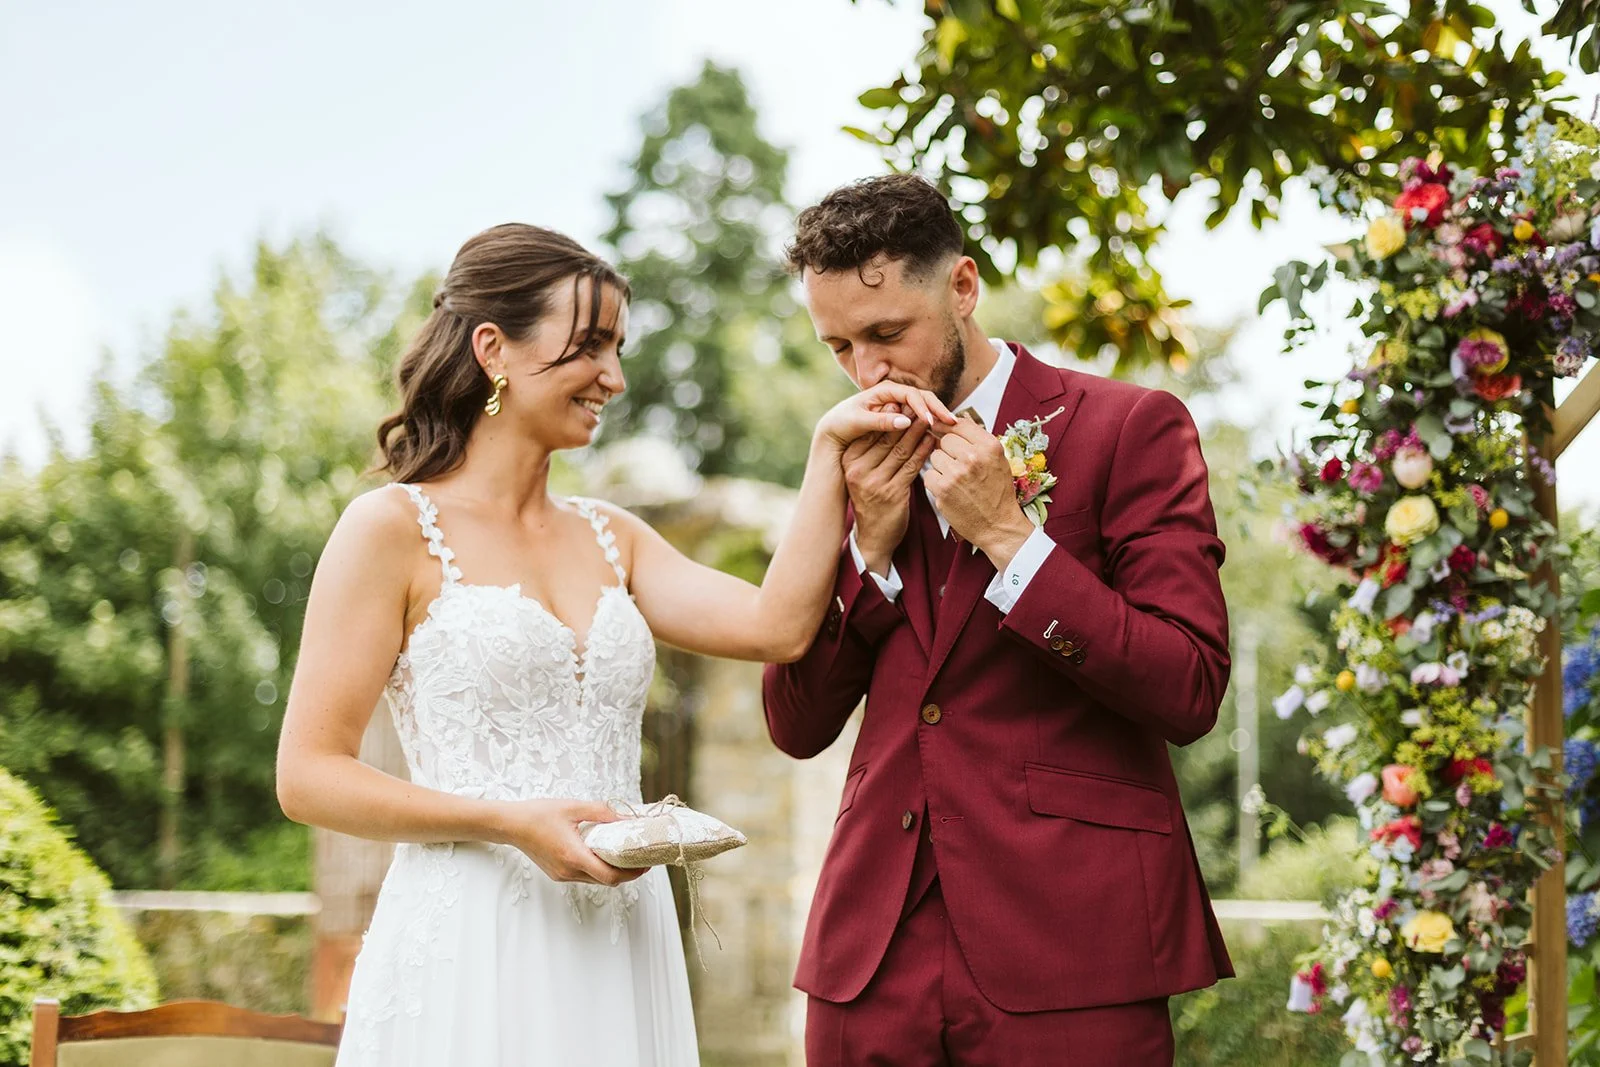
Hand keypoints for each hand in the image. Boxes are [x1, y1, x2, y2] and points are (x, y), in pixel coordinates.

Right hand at [495, 798, 645, 886]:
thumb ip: (601, 812)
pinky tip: (603, 854)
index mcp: (574, 856)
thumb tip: (624, 817)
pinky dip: (598, 868)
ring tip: (626, 855)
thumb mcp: (573, 807)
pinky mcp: (557, 874)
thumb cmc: (540, 813)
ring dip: (612, 871)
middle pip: (606, 881)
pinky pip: (584, 876)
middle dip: (627, 873)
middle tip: (642, 859)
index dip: (632, 873)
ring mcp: (562, 875)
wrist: (511, 825)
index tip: (646, 864)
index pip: (610, 876)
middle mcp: (568, 871)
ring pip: (595, 880)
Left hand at [815, 381, 954, 453]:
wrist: (834, 428)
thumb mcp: (859, 422)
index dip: (923, 408)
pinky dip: (932, 421)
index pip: (911, 394)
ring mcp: (898, 402)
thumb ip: (880, 421)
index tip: (931, 423)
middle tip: (953, 422)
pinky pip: (920, 414)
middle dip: (938, 408)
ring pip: (924, 405)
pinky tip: (941, 432)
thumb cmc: (842, 424)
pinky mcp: (900, 413)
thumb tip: (905, 421)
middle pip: (923, 396)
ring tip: (952, 427)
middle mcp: (894, 393)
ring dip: (938, 415)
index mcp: (884, 390)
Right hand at [842, 419, 939, 574]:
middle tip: (924, 404)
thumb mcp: (865, 472)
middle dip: (907, 419)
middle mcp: (858, 470)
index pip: (872, 430)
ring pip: (901, 449)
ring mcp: (874, 483)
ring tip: (932, 418)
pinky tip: (933, 441)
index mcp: (849, 460)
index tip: (907, 401)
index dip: (892, 414)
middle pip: (887, 437)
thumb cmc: (873, 499)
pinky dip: (924, 451)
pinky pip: (912, 466)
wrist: (874, 537)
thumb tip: (892, 413)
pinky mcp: (892, 494)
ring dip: (919, 432)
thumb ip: (874, 447)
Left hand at [924, 416, 1034, 570]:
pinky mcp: (942, 489)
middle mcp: (973, 457)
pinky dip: (935, 482)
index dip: (948, 426)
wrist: (998, 525)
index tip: (941, 428)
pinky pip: (928, 475)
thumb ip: (977, 439)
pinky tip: (948, 490)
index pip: (960, 424)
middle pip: (945, 440)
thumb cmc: (997, 492)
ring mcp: (956, 473)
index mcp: (989, 446)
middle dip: (948, 450)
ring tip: (956, 479)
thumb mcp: (998, 459)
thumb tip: (954, 419)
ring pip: (935, 457)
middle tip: (958, 465)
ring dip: (941, 466)